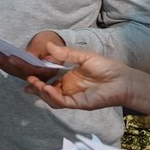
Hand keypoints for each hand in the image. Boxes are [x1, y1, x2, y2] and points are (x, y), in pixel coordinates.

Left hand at [0, 32, 65, 81]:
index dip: (21, 64)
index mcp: (47, 71)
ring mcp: (27, 74)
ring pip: (10, 70)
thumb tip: (27, 56)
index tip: (10, 57)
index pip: (32, 70)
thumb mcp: (49, 44)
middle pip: (17, 71)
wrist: (54, 44)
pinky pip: (8, 67)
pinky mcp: (20, 71)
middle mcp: (36, 76)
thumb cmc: (52, 42)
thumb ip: (38, 51)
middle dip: (2, 61)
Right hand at [21, 43, 136, 110]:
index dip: (36, 77)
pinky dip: (53, 97)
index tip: (26, 71)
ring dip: (41, 92)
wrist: (123, 80)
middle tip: (26, 80)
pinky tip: (47, 89)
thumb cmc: (106, 68)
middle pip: (46, 90)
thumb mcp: (83, 57)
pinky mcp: (78, 103)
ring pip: (51, 98)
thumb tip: (49, 45)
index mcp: (67, 78)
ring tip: (35, 84)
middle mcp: (67, 88)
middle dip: (34, 86)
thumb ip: (66, 53)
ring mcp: (72, 97)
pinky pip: (62, 102)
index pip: (47, 79)